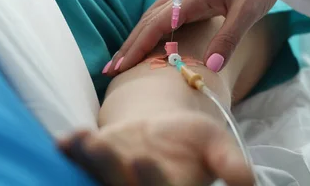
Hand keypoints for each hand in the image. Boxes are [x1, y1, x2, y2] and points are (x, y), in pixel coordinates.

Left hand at [59, 111, 254, 185]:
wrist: (161, 129)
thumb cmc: (192, 140)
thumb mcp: (214, 145)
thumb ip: (228, 163)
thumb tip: (245, 181)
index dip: (150, 181)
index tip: (142, 159)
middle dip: (109, 169)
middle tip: (101, 144)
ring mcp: (111, 183)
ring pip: (96, 180)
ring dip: (87, 162)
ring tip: (84, 137)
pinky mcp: (92, 168)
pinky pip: (78, 165)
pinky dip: (71, 153)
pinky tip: (64, 140)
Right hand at [111, 0, 292, 72]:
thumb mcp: (249, 11)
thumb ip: (228, 38)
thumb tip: (208, 67)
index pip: (157, 24)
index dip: (138, 46)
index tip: (123, 65)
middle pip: (147, 21)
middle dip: (128, 45)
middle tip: (110, 68)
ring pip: (151, 17)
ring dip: (135, 37)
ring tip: (122, 58)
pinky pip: (161, 15)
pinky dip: (148, 29)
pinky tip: (146, 38)